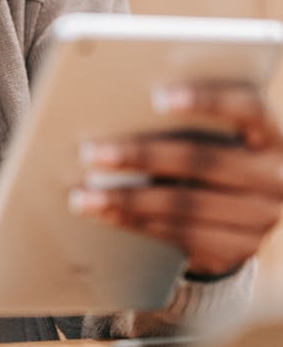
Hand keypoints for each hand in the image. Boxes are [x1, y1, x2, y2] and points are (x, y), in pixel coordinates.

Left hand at [71, 83, 282, 278]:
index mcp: (270, 134)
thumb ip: (186, 119)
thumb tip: (114, 107)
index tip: (156, 96)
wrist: (244, 215)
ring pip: (184, 204)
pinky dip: (135, 223)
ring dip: (126, 198)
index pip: (247, 106)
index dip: (206, 99)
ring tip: (84, 194)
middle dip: (140, 155)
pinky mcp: (236, 250)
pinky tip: (104, 214)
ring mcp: (260, 218)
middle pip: (202, 160)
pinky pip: (179, 235)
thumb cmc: (214, 152)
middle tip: (90, 152)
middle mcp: (275, 176)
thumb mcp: (215, 133)